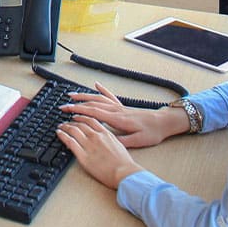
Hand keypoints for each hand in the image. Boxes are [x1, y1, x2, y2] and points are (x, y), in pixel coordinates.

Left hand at [56, 115, 143, 189]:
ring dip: (65, 127)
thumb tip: (103, 137)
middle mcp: (96, 137)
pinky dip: (63, 135)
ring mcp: (89, 145)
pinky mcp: (83, 156)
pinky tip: (59, 133)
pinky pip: (70, 141)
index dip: (81, 117)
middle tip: (66, 122)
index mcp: (105, 133)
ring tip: (61, 126)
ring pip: (73, 130)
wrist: (124, 173)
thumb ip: (109, 138)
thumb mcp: (119, 144)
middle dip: (71, 122)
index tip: (76, 117)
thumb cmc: (124, 163)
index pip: (90, 120)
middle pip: (80, 124)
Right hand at [61, 82, 188, 147]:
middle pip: (92, 104)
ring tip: (71, 95)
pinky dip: (102, 90)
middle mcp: (116, 110)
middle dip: (76, 104)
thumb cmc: (152, 132)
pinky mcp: (123, 106)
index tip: (67, 111)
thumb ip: (121, 141)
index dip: (78, 111)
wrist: (164, 122)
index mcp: (118, 119)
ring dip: (84, 96)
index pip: (93, 113)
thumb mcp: (137, 141)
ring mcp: (119, 106)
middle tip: (63, 106)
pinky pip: (110, 96)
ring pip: (98, 98)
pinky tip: (96, 85)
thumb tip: (105, 139)